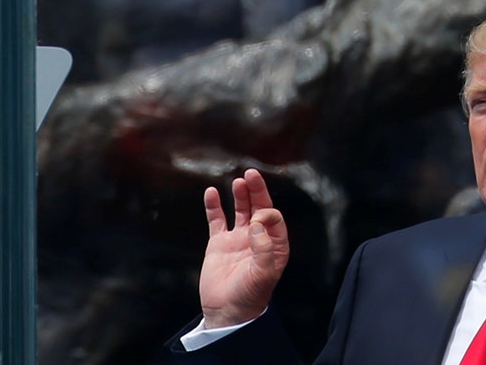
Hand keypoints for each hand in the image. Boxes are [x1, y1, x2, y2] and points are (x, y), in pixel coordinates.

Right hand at [198, 169, 290, 328]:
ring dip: (240, 195)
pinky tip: (211, 192)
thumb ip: (264, 247)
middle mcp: (258, 238)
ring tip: (239, 181)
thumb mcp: (264, 273)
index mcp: (274, 245)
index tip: (255, 220)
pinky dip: (214, 206)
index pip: (273, 217)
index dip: (266, 212)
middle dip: (257, 190)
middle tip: (251, 174)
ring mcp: (237, 239)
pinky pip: (217, 220)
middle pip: (258, 207)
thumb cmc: (250, 295)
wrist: (226, 312)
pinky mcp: (218, 243)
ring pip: (240, 210)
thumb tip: (256, 223)